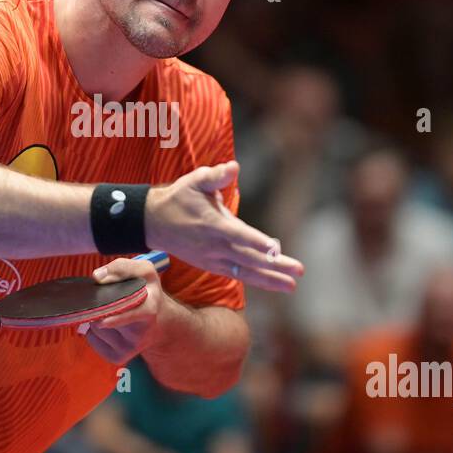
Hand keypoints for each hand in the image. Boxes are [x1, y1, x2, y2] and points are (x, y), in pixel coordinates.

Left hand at [80, 255, 169, 364]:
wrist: (160, 323)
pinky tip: (108, 326)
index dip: (117, 318)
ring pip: (96, 329)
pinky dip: (94, 331)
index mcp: (150, 309)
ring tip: (112, 313)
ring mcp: (129, 349)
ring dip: (97, 318)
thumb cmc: (148, 293)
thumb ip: (122, 267)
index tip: (102, 322)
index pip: (133, 316)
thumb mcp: (145, 271)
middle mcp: (141, 334)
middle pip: (105, 321)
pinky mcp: (118, 358)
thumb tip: (97, 277)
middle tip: (104, 301)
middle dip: (99, 309)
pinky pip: (92, 340)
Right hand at [145, 161, 304, 292]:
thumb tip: (234, 167)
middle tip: (299, 270)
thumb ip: (216, 176)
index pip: (238, 234)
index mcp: (213, 224)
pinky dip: (256, 280)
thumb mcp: (195, 181)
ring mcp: (213, 258)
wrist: (154, 222)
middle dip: (275, 266)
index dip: (256, 241)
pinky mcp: (212, 265)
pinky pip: (237, 275)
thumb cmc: (180, 197)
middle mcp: (215, 245)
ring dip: (270, 279)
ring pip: (245, 272)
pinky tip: (274, 283)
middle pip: (248, 258)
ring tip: (291, 285)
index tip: (275, 248)